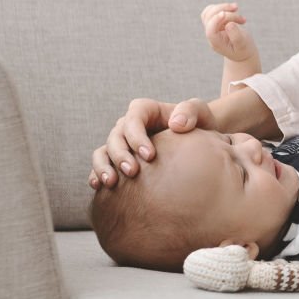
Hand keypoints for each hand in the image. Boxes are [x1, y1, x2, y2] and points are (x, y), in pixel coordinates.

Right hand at [89, 97, 217, 188]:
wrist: (198, 142)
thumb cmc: (199, 124)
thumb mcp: (201, 112)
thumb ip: (191, 110)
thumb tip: (175, 124)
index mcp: (145, 110)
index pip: (133, 118)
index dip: (137, 136)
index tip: (150, 156)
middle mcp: (129, 125)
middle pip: (116, 137)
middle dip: (121, 154)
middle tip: (133, 172)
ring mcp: (123, 143)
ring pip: (104, 151)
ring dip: (104, 166)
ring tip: (111, 183)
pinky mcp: (120, 159)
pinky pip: (102, 165)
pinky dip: (98, 174)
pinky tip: (100, 187)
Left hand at [201, 2, 256, 61]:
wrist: (242, 51)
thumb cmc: (243, 49)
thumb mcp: (243, 45)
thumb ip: (236, 36)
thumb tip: (229, 24)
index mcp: (216, 43)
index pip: (210, 30)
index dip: (215, 20)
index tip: (225, 13)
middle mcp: (211, 35)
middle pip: (209, 18)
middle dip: (226, 13)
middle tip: (242, 18)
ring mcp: (211, 28)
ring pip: (209, 12)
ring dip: (224, 8)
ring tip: (237, 9)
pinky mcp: (214, 22)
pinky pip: (211, 10)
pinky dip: (222, 7)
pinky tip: (232, 10)